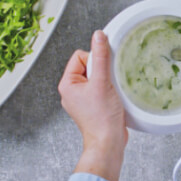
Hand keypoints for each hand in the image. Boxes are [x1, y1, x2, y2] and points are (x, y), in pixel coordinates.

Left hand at [58, 30, 127, 180]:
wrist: (108, 143)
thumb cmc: (102, 119)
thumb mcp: (102, 82)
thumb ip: (101, 56)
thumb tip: (98, 37)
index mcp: (67, 84)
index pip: (80, 56)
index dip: (94, 60)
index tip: (102, 72)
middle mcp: (72, 91)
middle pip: (89, 66)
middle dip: (102, 72)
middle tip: (106, 84)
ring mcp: (82, 99)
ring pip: (96, 77)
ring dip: (107, 81)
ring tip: (110, 94)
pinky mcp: (92, 106)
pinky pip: (101, 88)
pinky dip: (109, 91)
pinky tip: (113, 99)